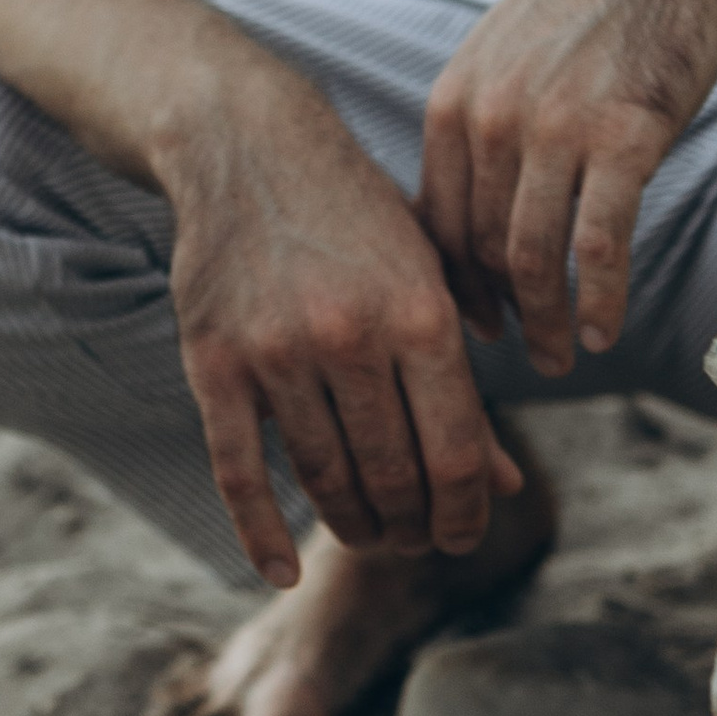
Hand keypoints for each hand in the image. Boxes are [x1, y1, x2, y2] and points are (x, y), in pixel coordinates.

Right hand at [159, 53, 521, 573]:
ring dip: (352, 524)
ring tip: (369, 535)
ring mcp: (277, 350)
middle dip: (410, 526)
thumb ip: (462, 384)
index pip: (456, 454)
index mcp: (420, 314)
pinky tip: (283, 569)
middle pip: (392, 476)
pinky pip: (238, 470)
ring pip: (323, 477)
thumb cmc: (356, 217)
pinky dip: (261, 532)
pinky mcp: (213, 360)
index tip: (462, 537)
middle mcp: (351, 336)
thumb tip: (503, 487)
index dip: (464, 513)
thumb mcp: (428, 280)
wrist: (247, 145)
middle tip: (413, 541)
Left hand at [418, 0, 716, 371]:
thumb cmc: (583, 10)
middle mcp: (491, 119)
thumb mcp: (500, 60)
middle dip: (502, 315)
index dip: (454, 288)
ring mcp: (555, 128)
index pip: (437, 224)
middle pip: (482, 249)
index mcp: (451, 103)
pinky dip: (601, 298)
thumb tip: (463, 217)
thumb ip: (476, 130)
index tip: (476, 326)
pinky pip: (600, 244)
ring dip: (549, 321)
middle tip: (528, 355)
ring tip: (566, 355)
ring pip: (533, 257)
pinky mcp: (624, 137)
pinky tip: (607, 328)